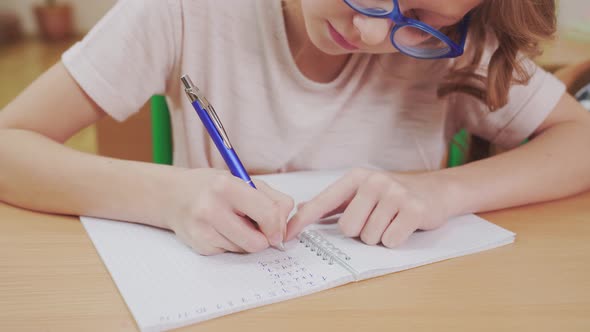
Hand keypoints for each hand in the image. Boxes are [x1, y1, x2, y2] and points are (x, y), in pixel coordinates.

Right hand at [167, 168, 293, 254]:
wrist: (173, 195)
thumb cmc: (212, 186)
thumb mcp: (243, 180)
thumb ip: (271, 199)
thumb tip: (284, 228)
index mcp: (227, 186)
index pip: (268, 214)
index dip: (278, 225)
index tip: (277, 228)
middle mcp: (212, 208)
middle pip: (257, 242)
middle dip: (263, 237)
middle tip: (256, 225)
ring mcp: (203, 230)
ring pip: (245, 249)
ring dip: (245, 239)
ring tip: (232, 221)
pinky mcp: (199, 246)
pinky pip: (230, 253)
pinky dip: (231, 243)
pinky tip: (219, 228)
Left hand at [286, 168, 452, 247]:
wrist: (437, 190)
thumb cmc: (393, 194)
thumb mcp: (362, 191)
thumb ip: (334, 201)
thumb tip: (300, 208)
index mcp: (355, 178)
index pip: (323, 202)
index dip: (303, 220)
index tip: (286, 235)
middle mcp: (373, 182)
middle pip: (347, 228)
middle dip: (360, 232)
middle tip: (375, 220)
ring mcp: (394, 194)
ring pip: (369, 237)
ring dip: (379, 237)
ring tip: (390, 221)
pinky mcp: (413, 209)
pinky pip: (390, 240)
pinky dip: (395, 240)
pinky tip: (403, 226)